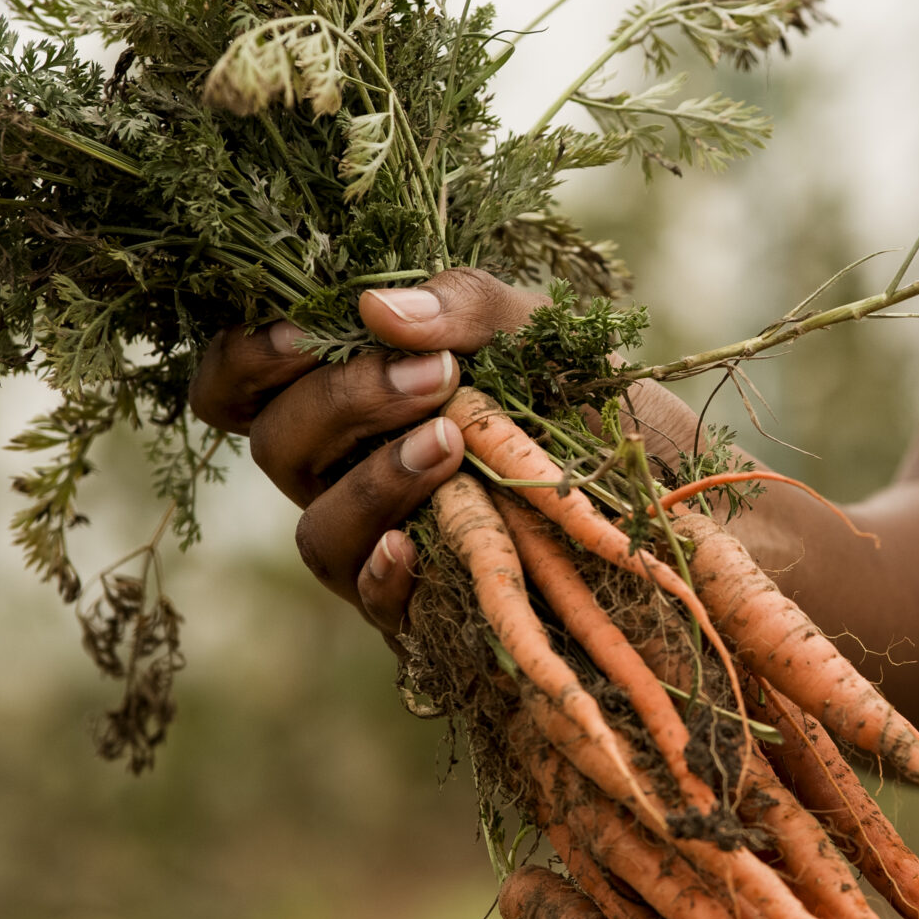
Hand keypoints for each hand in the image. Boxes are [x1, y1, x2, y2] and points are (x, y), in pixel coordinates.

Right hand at [188, 270, 704, 638]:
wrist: (682, 499)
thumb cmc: (593, 400)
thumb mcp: (544, 331)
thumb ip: (468, 306)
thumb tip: (378, 310)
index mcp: (347, 396)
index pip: (236, 385)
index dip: (243, 360)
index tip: (304, 333)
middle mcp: (342, 474)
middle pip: (274, 444)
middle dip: (342, 402)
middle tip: (435, 375)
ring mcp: (378, 547)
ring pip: (316, 527)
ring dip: (373, 481)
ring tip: (450, 443)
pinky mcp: (422, 611)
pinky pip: (371, 599)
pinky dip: (384, 571)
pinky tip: (417, 543)